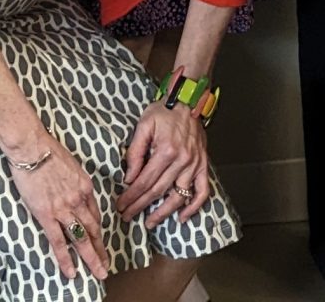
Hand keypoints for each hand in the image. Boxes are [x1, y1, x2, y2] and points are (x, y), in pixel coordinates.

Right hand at [5, 132, 107, 279]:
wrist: (32, 148)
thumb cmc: (49, 151)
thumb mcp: (72, 165)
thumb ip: (76, 182)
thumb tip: (74, 192)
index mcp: (86, 187)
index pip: (95, 214)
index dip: (99, 231)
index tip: (100, 241)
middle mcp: (79, 200)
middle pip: (94, 230)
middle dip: (101, 250)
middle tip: (106, 266)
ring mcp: (64, 209)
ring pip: (81, 239)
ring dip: (91, 258)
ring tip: (98, 272)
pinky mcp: (47, 215)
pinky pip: (58, 242)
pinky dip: (66, 258)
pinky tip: (71, 271)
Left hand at [117, 101, 212, 227]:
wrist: (188, 101)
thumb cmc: (164, 111)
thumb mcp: (144, 125)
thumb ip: (135, 152)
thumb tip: (128, 178)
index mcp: (166, 150)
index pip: (145, 181)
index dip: (131, 196)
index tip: (121, 206)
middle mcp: (182, 160)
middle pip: (158, 191)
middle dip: (140, 207)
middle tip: (127, 217)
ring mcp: (195, 164)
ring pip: (179, 196)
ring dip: (163, 213)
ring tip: (150, 222)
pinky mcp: (203, 165)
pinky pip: (202, 191)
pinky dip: (193, 207)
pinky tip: (182, 217)